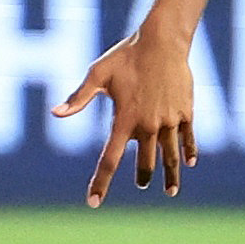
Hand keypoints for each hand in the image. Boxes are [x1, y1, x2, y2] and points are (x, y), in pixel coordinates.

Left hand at [55, 29, 198, 205]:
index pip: (110, 160)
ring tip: (170, 191)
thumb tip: (55, 113)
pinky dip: (188, 150)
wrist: (163, 41)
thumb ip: (78, 97)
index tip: (94, 202)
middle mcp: (148, 125)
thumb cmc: (126, 56)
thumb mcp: (98, 74)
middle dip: (144, 176)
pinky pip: (188, 137)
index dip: (101, 183)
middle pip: (146, 162)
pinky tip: (189, 162)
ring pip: (170, 155)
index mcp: (124, 120)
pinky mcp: (186, 112)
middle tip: (142, 185)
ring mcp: (169, 120)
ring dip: (170, 174)